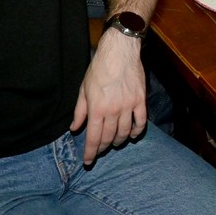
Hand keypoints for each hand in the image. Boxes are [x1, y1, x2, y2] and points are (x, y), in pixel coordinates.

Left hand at [72, 30, 146, 164]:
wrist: (119, 52)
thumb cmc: (99, 69)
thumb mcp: (83, 90)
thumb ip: (79, 111)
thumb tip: (75, 128)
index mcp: (97, 109)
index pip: (93, 138)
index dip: (90, 152)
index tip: (88, 162)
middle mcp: (113, 111)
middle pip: (108, 137)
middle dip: (102, 148)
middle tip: (99, 151)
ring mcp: (128, 106)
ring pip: (125, 132)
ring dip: (119, 141)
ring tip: (114, 143)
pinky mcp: (140, 100)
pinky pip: (141, 122)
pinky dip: (137, 131)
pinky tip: (133, 135)